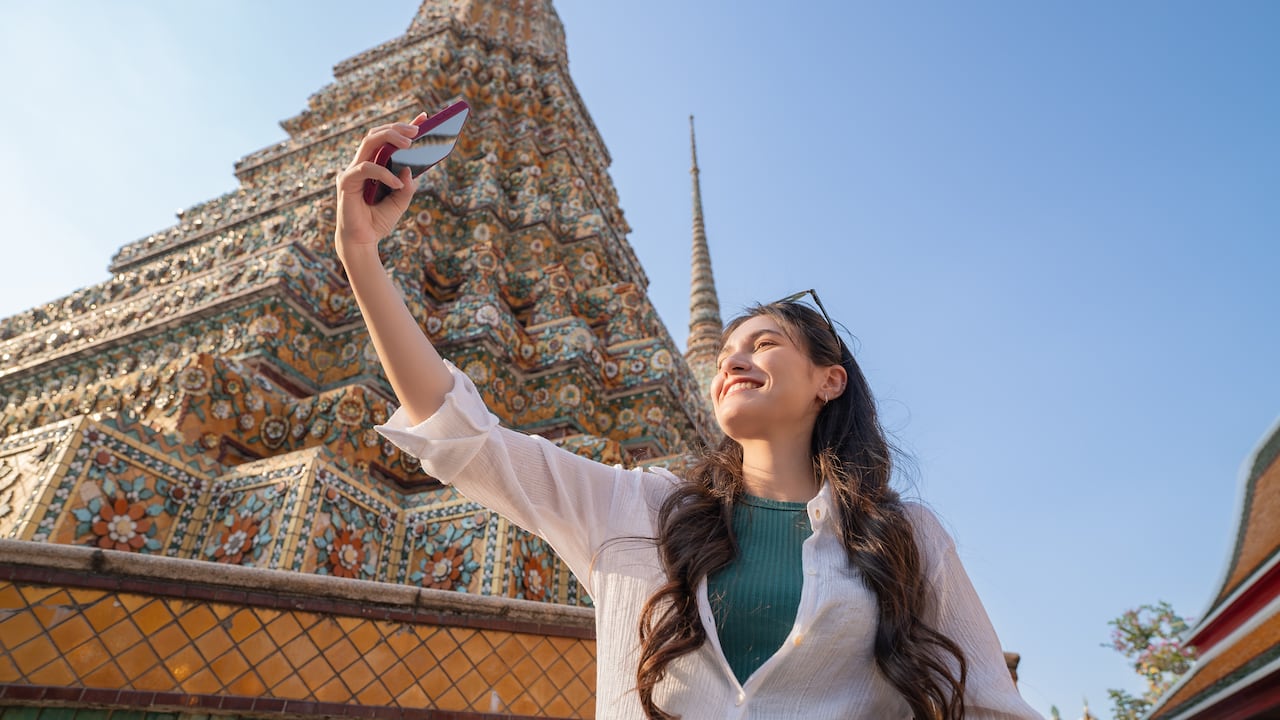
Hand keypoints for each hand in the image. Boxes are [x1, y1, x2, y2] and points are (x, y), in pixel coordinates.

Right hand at [334, 113, 427, 258]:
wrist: (362, 241)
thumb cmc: (378, 221)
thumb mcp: (400, 202)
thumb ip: (407, 186)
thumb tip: (410, 168)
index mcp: (374, 165)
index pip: (388, 140)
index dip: (404, 127)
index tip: (425, 117)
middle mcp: (362, 164)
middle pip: (376, 134)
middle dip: (397, 128)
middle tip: (418, 129)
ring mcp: (352, 171)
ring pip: (369, 142)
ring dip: (390, 138)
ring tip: (410, 143)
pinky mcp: (347, 182)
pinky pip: (366, 168)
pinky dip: (384, 173)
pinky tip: (398, 182)